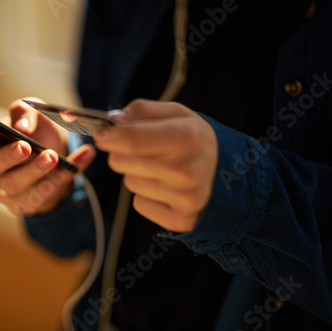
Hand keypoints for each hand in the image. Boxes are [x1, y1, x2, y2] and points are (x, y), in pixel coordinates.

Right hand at [0, 98, 95, 215]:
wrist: (56, 160)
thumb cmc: (36, 133)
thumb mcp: (33, 114)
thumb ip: (25, 111)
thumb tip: (23, 126)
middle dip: (7, 156)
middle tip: (25, 147)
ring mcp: (4, 189)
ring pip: (15, 184)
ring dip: (35, 170)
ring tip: (53, 157)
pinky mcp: (24, 204)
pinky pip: (43, 192)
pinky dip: (65, 175)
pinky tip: (84, 158)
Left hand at [94, 99, 217, 232]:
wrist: (230, 175)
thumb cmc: (195, 140)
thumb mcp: (177, 114)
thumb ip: (142, 111)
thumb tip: (110, 122)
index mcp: (187, 136)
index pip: (130, 139)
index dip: (108, 136)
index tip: (102, 134)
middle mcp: (187, 170)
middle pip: (121, 162)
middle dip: (121, 153)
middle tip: (141, 150)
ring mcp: (185, 199)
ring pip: (129, 183)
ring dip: (137, 174)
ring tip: (162, 169)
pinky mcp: (181, 220)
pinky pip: (140, 204)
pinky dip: (147, 196)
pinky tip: (167, 189)